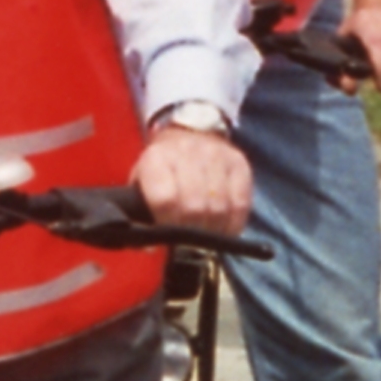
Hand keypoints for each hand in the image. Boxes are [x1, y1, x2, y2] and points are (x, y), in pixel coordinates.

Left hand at [133, 125, 250, 237]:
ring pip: (220, 208)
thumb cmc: (161, 168)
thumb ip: (139, 214)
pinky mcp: (239, 163)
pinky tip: (224, 230)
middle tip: (189, 244)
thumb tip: (149, 247)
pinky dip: (233, 224)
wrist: (187, 133)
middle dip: (192, 234)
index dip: (168, 225)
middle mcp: (188, 153)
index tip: (169, 238)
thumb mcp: (141, 183)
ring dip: (214, 232)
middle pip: (195, 207)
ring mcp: (217, 156)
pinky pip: (241, 204)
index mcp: (157, 159)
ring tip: (206, 239)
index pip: (166, 200)